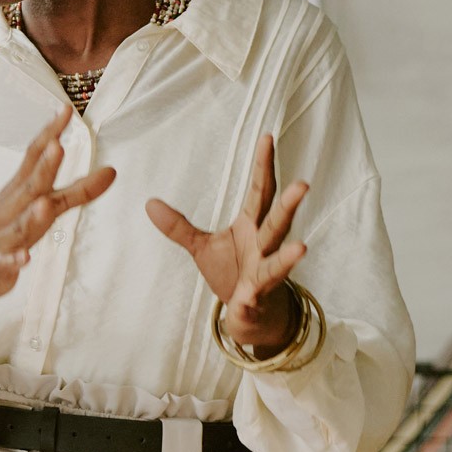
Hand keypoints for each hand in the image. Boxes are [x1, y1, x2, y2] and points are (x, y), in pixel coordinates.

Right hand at [0, 110, 115, 311]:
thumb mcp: (40, 206)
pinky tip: (24, 258)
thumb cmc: (6, 228)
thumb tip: (112, 171)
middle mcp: (11, 209)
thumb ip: (76, 191)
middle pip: (30, 186)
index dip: (50, 135)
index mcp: (21, 191)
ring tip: (43, 205)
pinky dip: (13, 260)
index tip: (66, 110)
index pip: (35, 157)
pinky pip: (3, 262)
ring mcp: (0, 236)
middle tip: (57, 146)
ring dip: (31, 215)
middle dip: (44, 168)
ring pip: (18, 226)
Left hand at [146, 134, 308, 350]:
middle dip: (289, 205)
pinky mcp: (255, 301)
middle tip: (303, 184)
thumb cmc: (231, 271)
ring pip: (277, 264)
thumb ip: (178, 226)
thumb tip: (149, 203)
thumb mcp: (201, 246)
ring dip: (288, 257)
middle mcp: (264, 247)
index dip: (264, 166)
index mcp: (252, 227)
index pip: (260, 192)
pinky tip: (247, 300)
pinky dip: (250, 302)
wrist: (248, 313)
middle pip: (277, 222)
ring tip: (302, 247)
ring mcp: (263, 275)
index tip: (268, 137)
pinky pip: (253, 301)